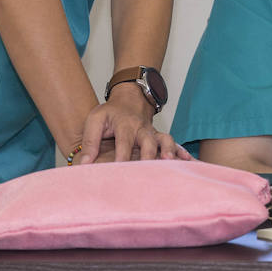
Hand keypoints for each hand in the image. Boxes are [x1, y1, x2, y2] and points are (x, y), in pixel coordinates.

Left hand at [72, 94, 191, 165]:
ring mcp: (153, 132)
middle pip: (148, 142)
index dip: (122, 157)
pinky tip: (188, 161)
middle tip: (148, 171)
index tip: (120, 172)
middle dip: (150, 156)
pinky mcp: (159, 137)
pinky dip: (181, 151)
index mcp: (125, 124)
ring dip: (169, 151)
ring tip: (170, 162)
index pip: (124, 142)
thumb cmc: (110, 112)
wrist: (130, 98)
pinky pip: (172, 143)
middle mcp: (142, 128)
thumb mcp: (95, 120)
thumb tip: (83, 164)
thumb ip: (89, 141)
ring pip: (164, 140)